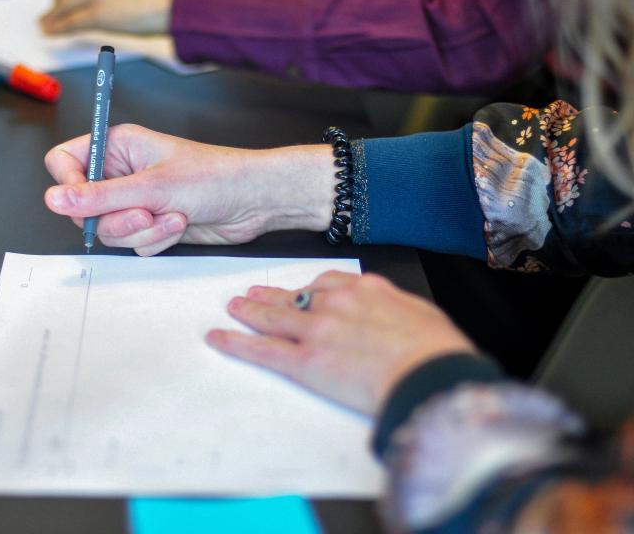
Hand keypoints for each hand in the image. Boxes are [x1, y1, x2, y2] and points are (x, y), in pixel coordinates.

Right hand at [44, 124, 334, 255]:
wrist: (254, 201)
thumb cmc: (215, 176)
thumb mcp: (153, 187)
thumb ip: (101, 197)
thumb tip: (55, 199)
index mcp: (118, 146)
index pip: (65, 162)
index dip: (69, 186)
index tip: (88, 203)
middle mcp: (122, 172)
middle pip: (85, 206)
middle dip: (117, 217)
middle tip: (145, 212)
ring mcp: (136, 200)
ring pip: (110, 230)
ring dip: (141, 231)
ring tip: (172, 217)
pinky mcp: (151, 224)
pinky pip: (133, 243)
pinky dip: (155, 240)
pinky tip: (179, 224)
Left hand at [206, 271, 474, 416]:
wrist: (431, 374)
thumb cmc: (436, 351)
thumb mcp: (421, 315)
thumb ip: (395, 310)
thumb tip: (392, 315)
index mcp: (366, 290)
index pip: (327, 283)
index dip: (308, 288)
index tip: (301, 290)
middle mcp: (335, 303)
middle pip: (294, 296)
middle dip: (271, 295)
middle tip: (254, 293)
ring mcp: (317, 330)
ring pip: (273, 317)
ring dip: (249, 312)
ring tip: (234, 307)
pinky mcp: (305, 361)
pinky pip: (263, 350)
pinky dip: (236, 343)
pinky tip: (219, 338)